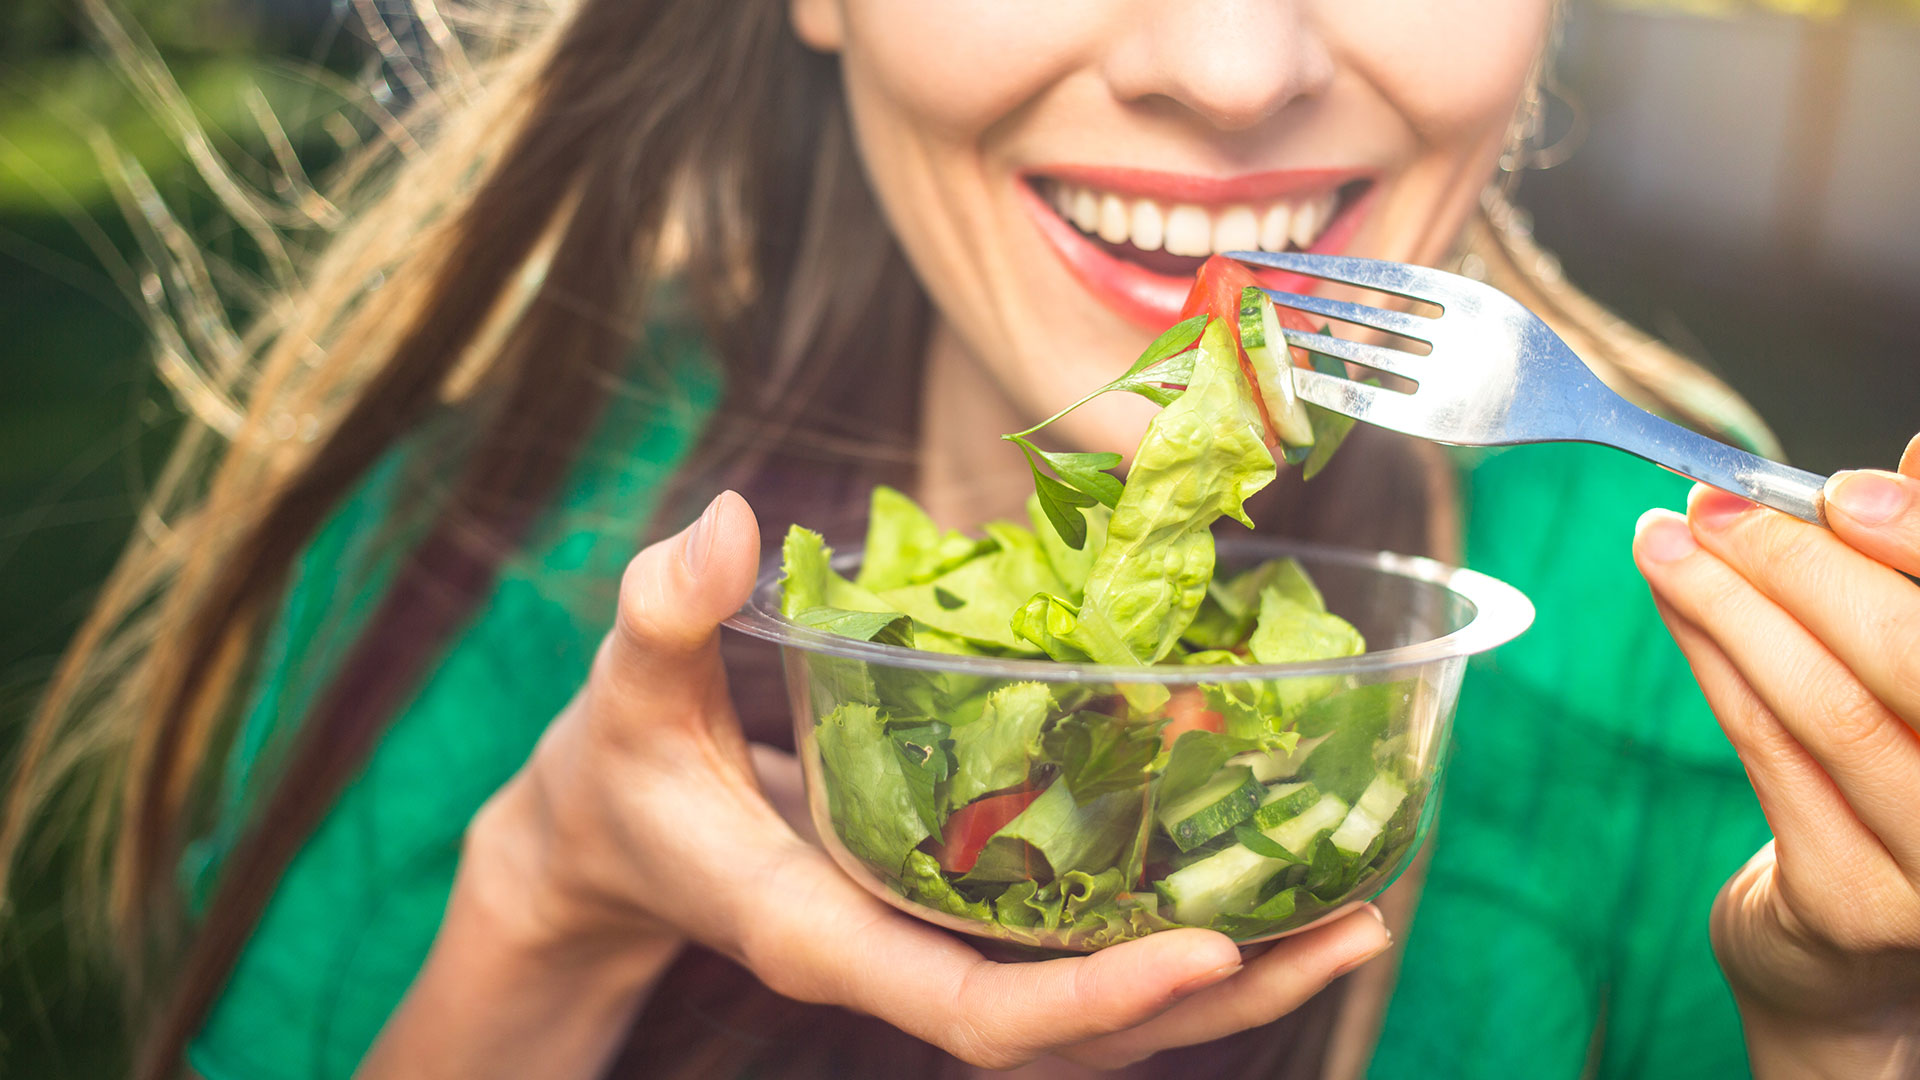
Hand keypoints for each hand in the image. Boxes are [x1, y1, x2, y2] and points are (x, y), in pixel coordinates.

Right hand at [455, 490, 1391, 1072]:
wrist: (613, 844)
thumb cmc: (622, 775)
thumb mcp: (625, 694)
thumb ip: (665, 616)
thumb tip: (727, 527)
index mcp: (825, 935)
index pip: (973, 1015)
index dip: (1092, 1001)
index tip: (1210, 949)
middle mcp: (898, 964)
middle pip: (1079, 1037)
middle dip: (1219, 997)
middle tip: (1357, 923)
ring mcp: (933, 952)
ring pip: (1097, 1010)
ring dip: (1229, 974)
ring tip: (1355, 907)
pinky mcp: (955, 917)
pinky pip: (1081, 949)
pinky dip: (1172, 923)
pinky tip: (1255, 861)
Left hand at [1632, 434, 1919, 1074]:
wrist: (1863, 967)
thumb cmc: (1905, 785)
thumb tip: (1909, 458)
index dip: (1919, 536)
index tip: (1839, 486)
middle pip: (1908, 656)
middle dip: (1800, 564)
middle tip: (1715, 504)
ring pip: (1825, 704)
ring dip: (1729, 604)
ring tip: (1665, 538)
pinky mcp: (1853, 902)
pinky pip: (1768, 752)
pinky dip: (1714, 663)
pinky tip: (1676, 606)